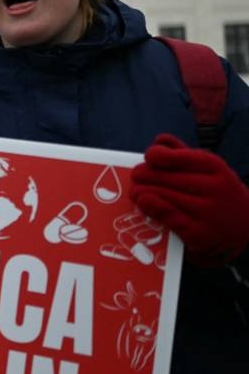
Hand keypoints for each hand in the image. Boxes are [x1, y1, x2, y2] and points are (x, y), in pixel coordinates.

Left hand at [131, 133, 248, 265]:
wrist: (246, 228)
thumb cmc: (219, 193)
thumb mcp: (210, 170)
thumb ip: (184, 154)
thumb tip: (158, 141)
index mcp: (216, 168)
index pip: (180, 157)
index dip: (159, 155)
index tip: (149, 157)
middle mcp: (214, 189)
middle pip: (165, 177)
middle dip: (145, 174)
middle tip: (136, 175)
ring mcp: (207, 212)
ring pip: (162, 195)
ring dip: (142, 191)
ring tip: (135, 189)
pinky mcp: (199, 233)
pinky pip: (167, 216)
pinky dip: (150, 206)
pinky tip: (142, 200)